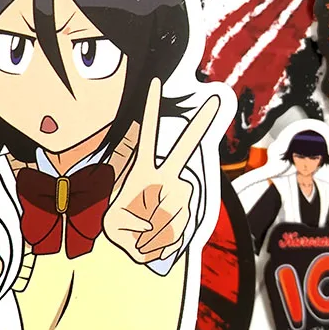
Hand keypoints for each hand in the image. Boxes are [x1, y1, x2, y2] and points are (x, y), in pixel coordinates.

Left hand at [103, 78, 220, 263]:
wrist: (139, 246)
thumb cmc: (123, 228)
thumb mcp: (113, 225)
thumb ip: (129, 223)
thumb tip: (151, 225)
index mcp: (143, 171)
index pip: (148, 136)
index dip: (150, 111)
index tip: (154, 83)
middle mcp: (167, 177)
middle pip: (184, 149)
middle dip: (200, 125)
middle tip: (215, 100)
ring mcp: (181, 193)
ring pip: (173, 208)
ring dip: (155, 231)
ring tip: (141, 239)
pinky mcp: (188, 214)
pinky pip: (178, 230)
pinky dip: (163, 244)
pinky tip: (153, 246)